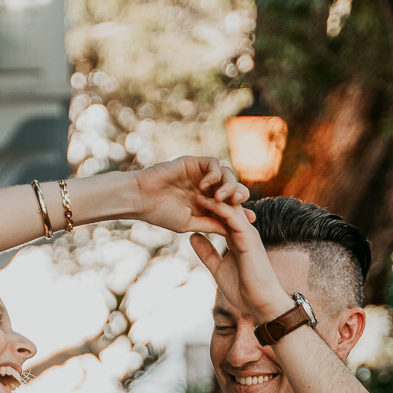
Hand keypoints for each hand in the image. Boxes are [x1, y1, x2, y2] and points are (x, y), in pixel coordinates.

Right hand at [133, 157, 249, 235]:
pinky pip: (213, 164)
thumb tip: (232, 230)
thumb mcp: (189, 223)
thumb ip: (210, 224)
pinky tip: (206, 185)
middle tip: (238, 203)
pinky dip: (215, 174)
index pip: (230, 206)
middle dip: (239, 195)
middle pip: (233, 188)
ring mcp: (200, 175)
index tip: (251, 220)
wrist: (141, 198)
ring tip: (220, 197)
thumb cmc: (161, 214)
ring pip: (227, 174)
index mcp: (206, 204)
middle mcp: (206, 188)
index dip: (242, 211)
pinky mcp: (194, 163)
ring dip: (228, 185)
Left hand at [190, 193, 295, 323]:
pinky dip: (220, 208)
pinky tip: (205, 200)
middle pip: (226, 205)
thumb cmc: (243, 290)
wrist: (261, 303)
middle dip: (210, 193)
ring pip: (230, 206)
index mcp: (236, 237)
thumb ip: (207, 252)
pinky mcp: (249, 238)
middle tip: (190, 180)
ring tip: (196, 183)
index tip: (186, 195)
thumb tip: (193, 237)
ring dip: (213, 195)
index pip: (220, 214)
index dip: (205, 203)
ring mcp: (247, 233)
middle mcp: (243, 231)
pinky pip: (233, 217)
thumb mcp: (217, 268)